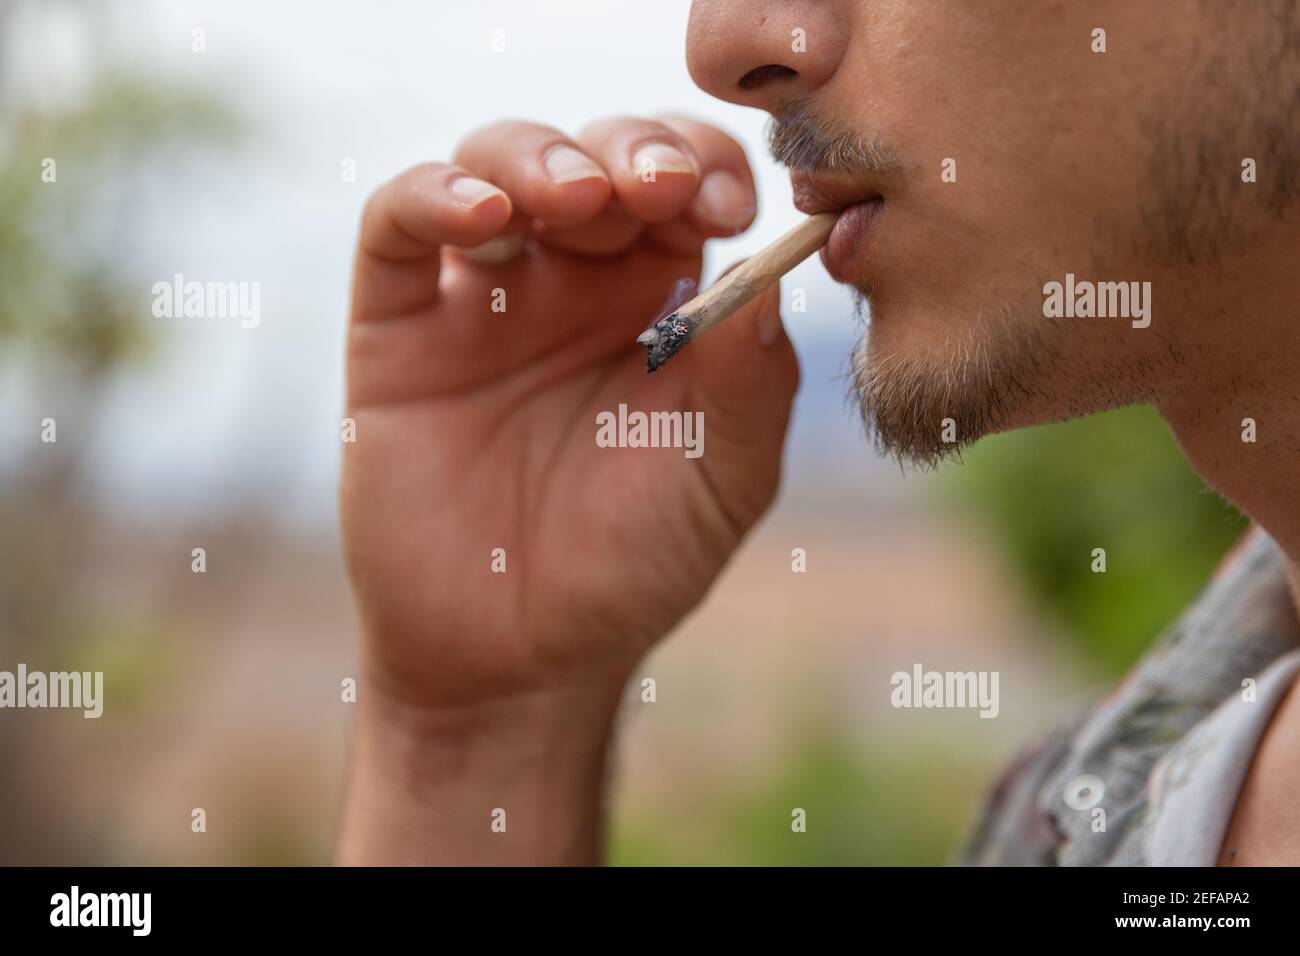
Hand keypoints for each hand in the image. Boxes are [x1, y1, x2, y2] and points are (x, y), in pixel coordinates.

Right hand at [337, 116, 797, 862]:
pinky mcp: (399, 325)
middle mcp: (574, 284)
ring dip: (539, 155)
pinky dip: (434, 196)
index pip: (684, 186)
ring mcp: (483, 298)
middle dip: (630, 148)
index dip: (706, 168)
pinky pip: (399, 225)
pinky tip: (483, 219)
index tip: (729, 206)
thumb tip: (773, 275)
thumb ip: (754, 383)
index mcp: (660, 304)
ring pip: (496, 162)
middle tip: (654, 189)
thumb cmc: (631, 568)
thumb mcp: (722, 482)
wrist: (518, 657)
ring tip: (575, 198)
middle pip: (597, 153)